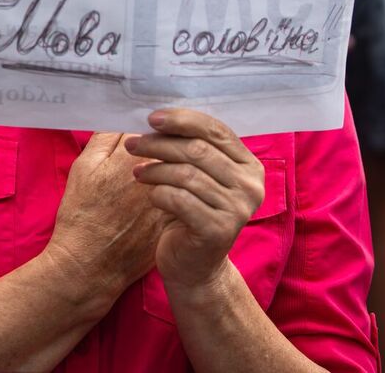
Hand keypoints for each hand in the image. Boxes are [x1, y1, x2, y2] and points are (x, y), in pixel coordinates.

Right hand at [43, 132, 166, 301]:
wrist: (88, 267)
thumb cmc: (81, 215)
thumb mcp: (84, 168)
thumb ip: (105, 138)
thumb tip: (123, 119)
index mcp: (135, 159)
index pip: (155, 128)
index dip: (150, 126)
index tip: (145, 128)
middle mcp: (159, 178)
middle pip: (173, 148)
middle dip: (166, 143)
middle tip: (153, 147)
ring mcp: (170, 201)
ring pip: (179, 172)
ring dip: (174, 166)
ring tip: (160, 169)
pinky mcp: (175, 222)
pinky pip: (184, 197)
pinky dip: (178, 191)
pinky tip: (166, 192)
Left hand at [125, 109, 264, 290]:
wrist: (195, 268)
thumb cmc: (191, 215)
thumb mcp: (200, 178)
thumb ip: (194, 149)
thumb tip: (160, 116)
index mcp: (250, 166)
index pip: (217, 130)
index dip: (183, 120)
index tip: (151, 117)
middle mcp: (251, 186)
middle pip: (198, 150)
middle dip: (160, 143)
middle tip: (133, 143)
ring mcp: (238, 209)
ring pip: (186, 174)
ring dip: (155, 168)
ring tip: (137, 171)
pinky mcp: (218, 230)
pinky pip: (179, 199)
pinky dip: (158, 193)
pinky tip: (149, 195)